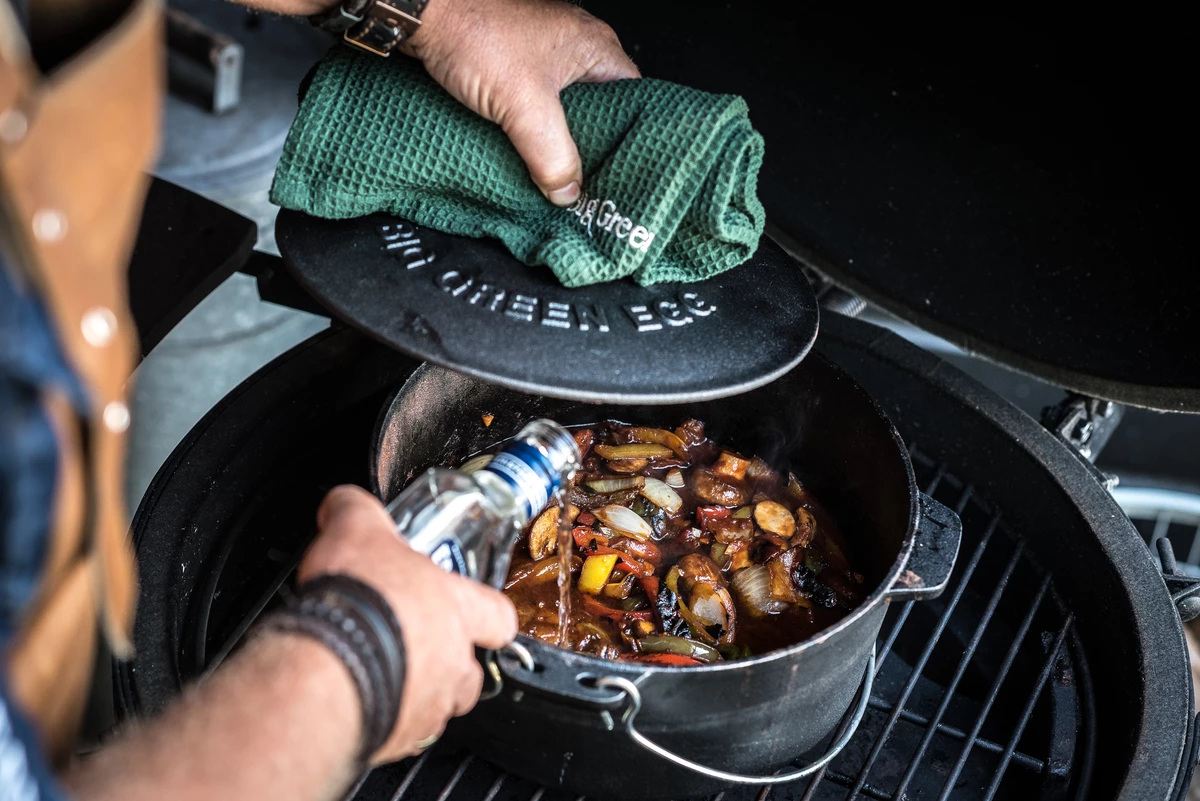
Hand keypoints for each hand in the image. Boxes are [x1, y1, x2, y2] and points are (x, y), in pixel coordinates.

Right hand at [298, 485, 517, 763]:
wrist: (329, 666)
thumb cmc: (360, 600)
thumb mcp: (356, 529)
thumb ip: (355, 510)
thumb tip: (344, 501)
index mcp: (457, 609)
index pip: (499, 615)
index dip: (491, 615)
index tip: (482, 613)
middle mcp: (453, 661)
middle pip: (472, 671)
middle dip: (448, 661)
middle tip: (414, 644)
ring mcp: (429, 705)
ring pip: (441, 706)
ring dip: (420, 693)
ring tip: (386, 675)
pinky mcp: (397, 738)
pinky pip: (402, 734)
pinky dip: (387, 719)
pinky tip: (359, 699)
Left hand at [402, 0, 639, 204]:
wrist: (424, 13)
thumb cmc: (474, 34)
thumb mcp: (524, 107)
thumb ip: (552, 155)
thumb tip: (568, 192)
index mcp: (596, 47)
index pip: (635, 101)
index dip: (630, 139)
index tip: (621, 173)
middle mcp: (575, 47)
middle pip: (600, 112)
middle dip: (589, 148)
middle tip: (583, 182)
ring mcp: (544, 55)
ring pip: (564, 113)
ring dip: (555, 142)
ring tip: (553, 173)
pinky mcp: (515, 65)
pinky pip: (535, 107)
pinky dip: (530, 130)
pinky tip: (523, 152)